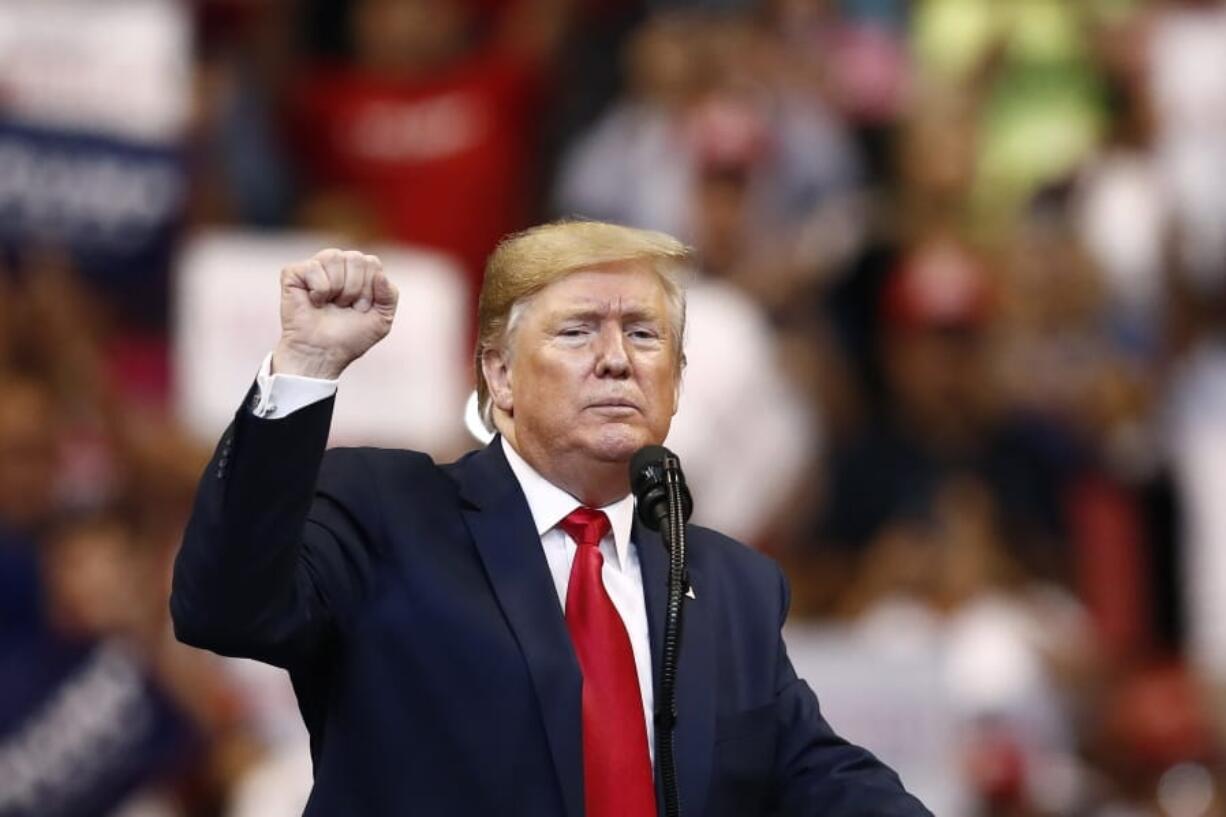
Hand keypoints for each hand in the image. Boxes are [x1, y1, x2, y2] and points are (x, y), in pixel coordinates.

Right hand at [273, 249, 397, 378]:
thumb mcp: (382, 319)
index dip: (369, 288)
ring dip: (337, 288)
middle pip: (355, 258)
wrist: (322, 353)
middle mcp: (337, 264)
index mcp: (358, 271)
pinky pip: (313, 267)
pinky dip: (319, 290)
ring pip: (334, 257)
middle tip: (345, 308)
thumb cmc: (349, 337)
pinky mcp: (294, 272)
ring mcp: (315, 266)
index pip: (372, 262)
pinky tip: (314, 302)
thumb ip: (390, 295)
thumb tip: (380, 274)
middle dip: (355, 289)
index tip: (360, 309)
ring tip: (330, 304)